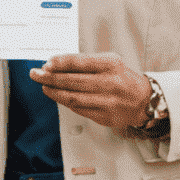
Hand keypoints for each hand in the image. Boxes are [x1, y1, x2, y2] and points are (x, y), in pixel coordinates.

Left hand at [31, 53, 151, 129]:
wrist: (144, 100)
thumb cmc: (120, 78)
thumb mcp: (107, 62)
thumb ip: (83, 62)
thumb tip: (52, 65)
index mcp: (111, 65)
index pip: (78, 62)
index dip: (59, 63)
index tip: (46, 64)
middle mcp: (111, 83)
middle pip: (72, 81)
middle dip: (49, 77)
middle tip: (35, 74)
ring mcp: (108, 102)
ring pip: (72, 97)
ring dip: (53, 92)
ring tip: (44, 86)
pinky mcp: (105, 117)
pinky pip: (78, 109)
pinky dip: (65, 102)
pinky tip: (58, 96)